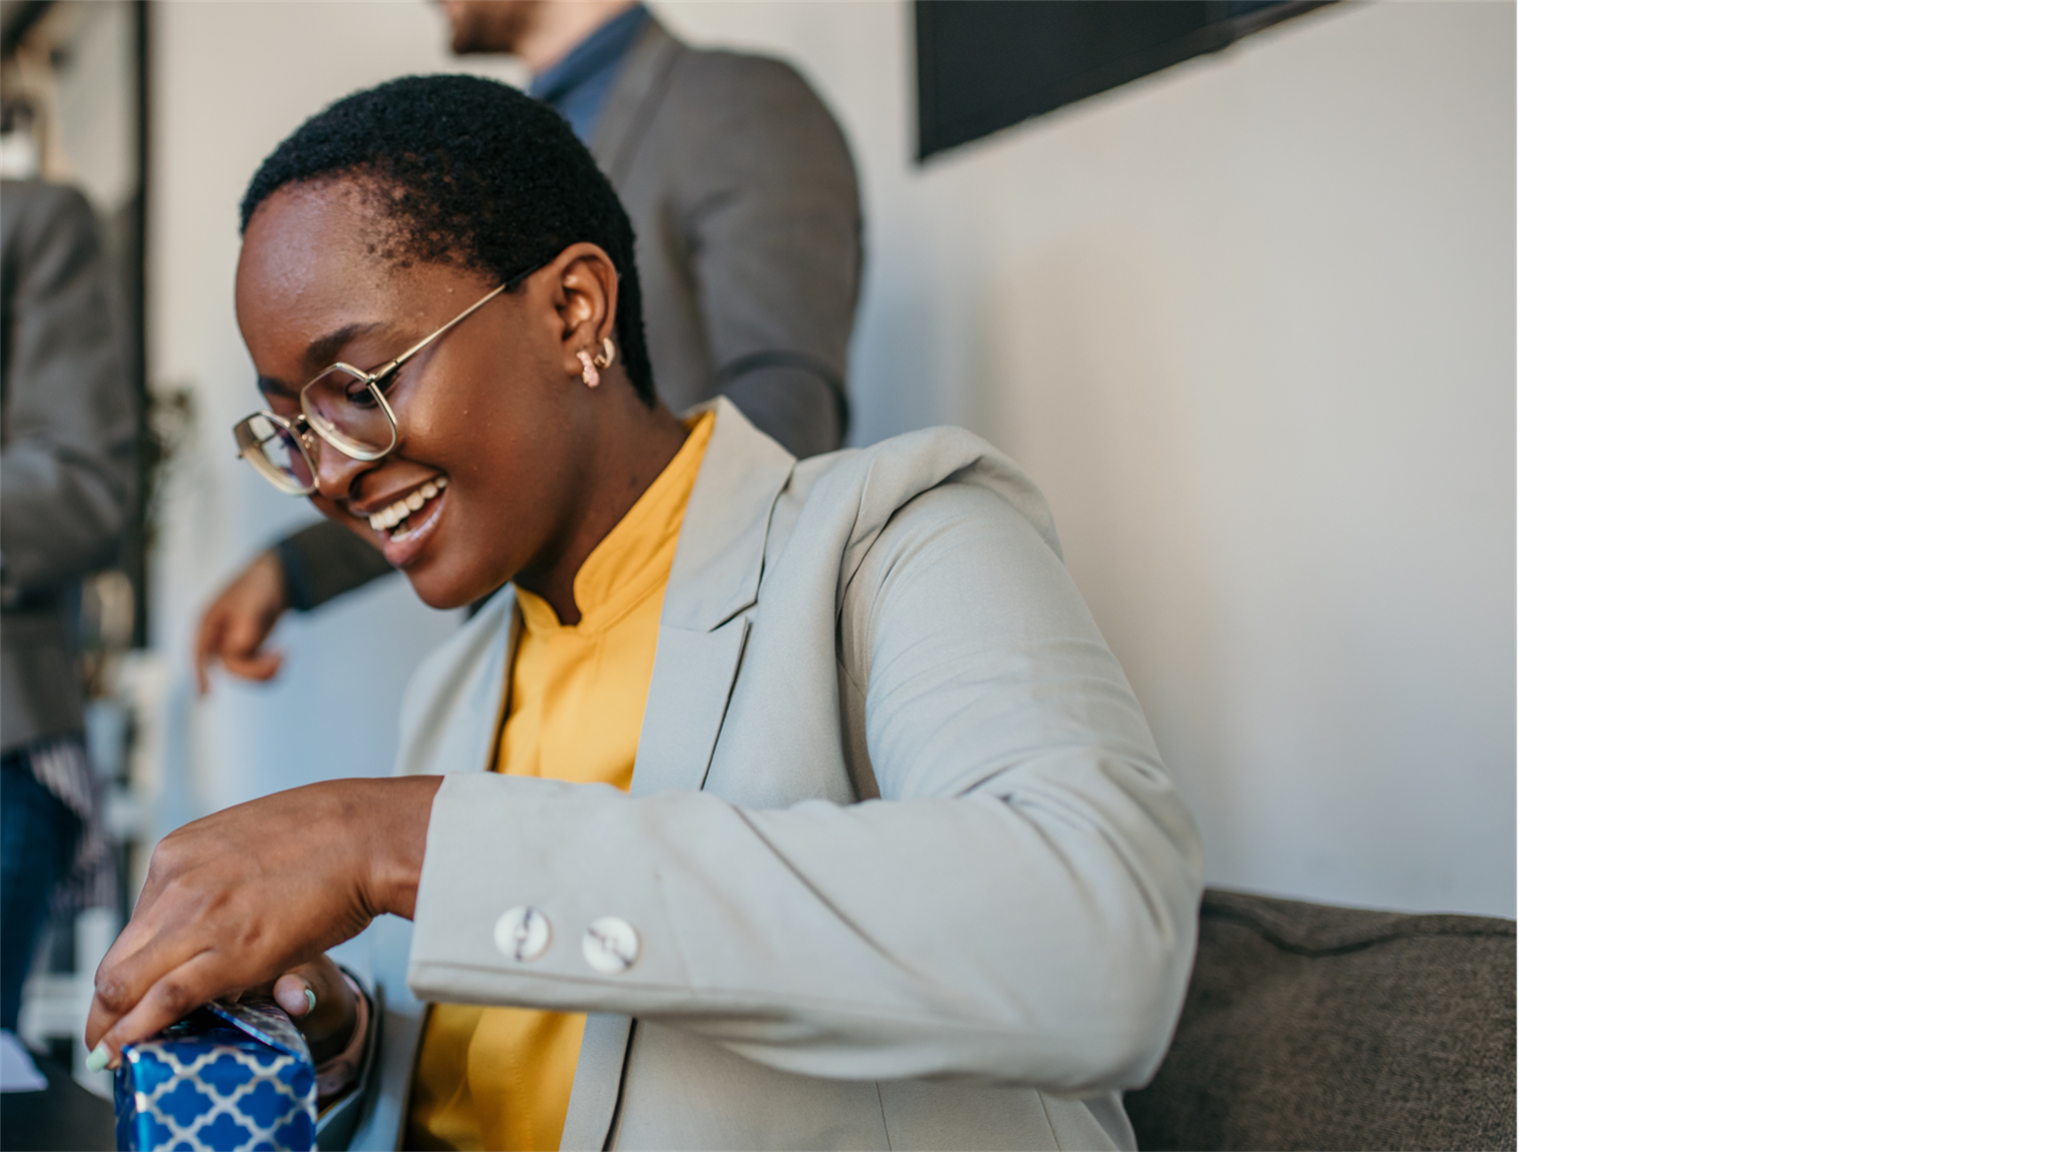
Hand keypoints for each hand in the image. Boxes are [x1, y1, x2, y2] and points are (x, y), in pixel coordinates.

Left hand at [85, 776, 439, 1066]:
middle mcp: (174, 883)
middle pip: (116, 960)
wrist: (368, 835)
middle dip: (107, 1006)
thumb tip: (219, 916)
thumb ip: (224, 881)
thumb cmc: (329, 836)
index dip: (131, 968)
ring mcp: (197, 917)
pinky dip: (135, 1031)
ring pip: (123, 984)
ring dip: (112, 1025)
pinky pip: (163, 999)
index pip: (134, 927)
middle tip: (108, 1034)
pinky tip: (125, 1050)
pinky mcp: (228, 952)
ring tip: (112, 1052)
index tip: (132, 992)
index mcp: (177, 854)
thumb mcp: (249, 844)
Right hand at [193, 549, 289, 693]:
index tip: (206, 697)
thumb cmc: (258, 584)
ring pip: (243, 672)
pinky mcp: (248, 649)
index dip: (200, 675)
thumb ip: (246, 624)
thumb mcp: (253, 601)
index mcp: (208, 623)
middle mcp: (217, 637)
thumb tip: (237, 649)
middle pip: (229, 667)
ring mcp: (232, 645)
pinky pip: (255, 669)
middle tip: (282, 658)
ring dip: (264, 672)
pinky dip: (270, 668)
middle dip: (254, 670)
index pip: (200, 653)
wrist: (277, 577)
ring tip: (285, 655)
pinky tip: (284, 655)